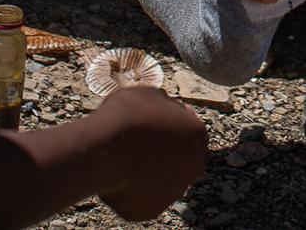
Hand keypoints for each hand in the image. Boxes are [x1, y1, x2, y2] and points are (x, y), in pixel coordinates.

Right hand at [85, 86, 208, 221]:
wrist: (107, 150)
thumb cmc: (128, 116)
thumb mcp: (148, 95)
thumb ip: (162, 104)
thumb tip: (162, 107)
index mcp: (198, 135)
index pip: (186, 130)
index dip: (165, 125)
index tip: (147, 123)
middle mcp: (193, 167)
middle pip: (177, 159)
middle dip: (160, 152)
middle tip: (135, 143)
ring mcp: (173, 192)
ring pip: (159, 181)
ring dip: (146, 172)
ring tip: (121, 159)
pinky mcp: (150, 211)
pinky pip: (139, 198)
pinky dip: (129, 190)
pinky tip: (116, 177)